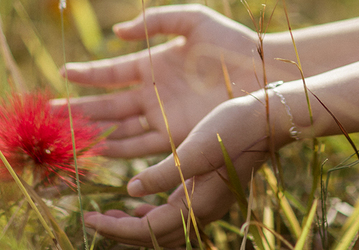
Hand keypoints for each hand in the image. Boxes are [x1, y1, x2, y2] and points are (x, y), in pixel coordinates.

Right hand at [54, 5, 271, 156]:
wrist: (265, 71)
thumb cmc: (233, 42)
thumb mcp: (195, 19)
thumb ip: (158, 19)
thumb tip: (118, 31)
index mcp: (155, 63)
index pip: (112, 72)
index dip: (87, 74)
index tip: (62, 74)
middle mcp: (154, 92)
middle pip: (108, 103)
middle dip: (79, 108)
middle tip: (49, 111)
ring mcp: (164, 115)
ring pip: (120, 127)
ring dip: (94, 132)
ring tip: (66, 136)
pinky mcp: (178, 135)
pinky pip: (142, 146)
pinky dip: (120, 151)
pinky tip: (99, 153)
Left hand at [84, 94, 281, 245]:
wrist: (269, 121)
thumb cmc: (234, 130)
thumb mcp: (195, 148)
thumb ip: (164, 173)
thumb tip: (131, 192)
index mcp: (198, 206)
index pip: (147, 230)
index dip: (115, 228)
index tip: (89, 218)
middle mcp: (202, 213)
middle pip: (154, 238)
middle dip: (122, 232)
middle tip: (94, 219)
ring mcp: (207, 205)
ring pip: (164, 230)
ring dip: (136, 226)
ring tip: (112, 214)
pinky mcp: (208, 192)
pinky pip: (175, 215)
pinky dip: (153, 214)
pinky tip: (140, 202)